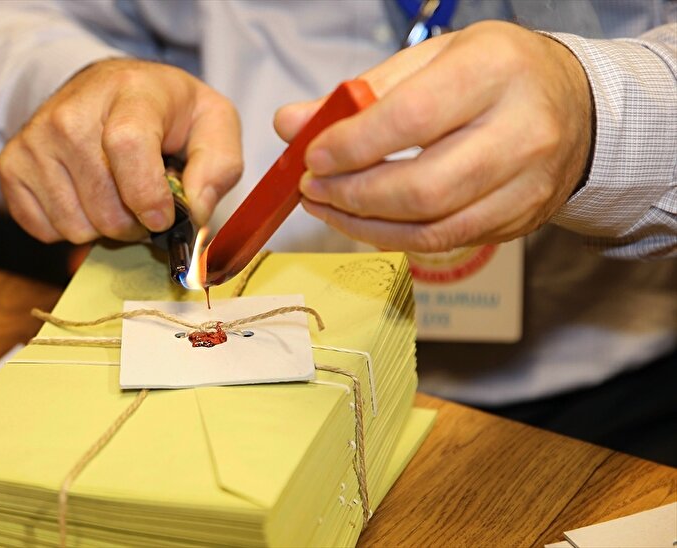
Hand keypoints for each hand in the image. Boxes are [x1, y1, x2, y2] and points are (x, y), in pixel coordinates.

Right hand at [0, 59, 242, 242]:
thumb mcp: (212, 124)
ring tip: (115, 196)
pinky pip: (45, 230)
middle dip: (135, 223)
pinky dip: (71, 228)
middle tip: (145, 202)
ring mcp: (35, 139)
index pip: (127, 147)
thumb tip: (194, 211)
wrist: (108, 90)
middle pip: (104, 205)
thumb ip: (218, 166)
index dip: (148, 196)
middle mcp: (71, 113)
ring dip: (104, 227)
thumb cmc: (165, 112)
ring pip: (75, 227)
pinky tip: (85, 197)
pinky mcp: (12, 165)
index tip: (162, 218)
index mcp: (128, 93)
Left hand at [274, 21, 591, 251]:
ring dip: (364, 223)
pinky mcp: (519, 220)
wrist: (574, 105)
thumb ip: (360, 93)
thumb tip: (290, 123)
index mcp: (494, 70)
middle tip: (312, 187)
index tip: (312, 155)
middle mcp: (522, 130)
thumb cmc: (493, 74)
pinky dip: (392, 238)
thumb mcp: (430, 59)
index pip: (411, 118)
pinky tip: (362, 221)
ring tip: (327, 204)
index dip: (352, 145)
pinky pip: (444, 242)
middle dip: (353, 194)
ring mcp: (527, 184)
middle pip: (423, 186)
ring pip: (432, 226)